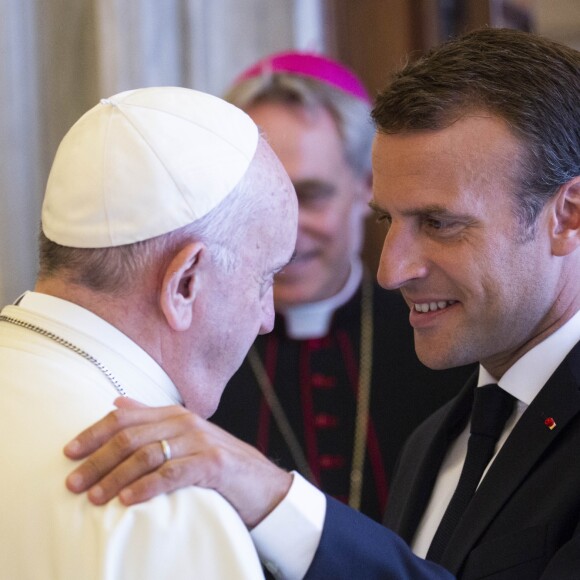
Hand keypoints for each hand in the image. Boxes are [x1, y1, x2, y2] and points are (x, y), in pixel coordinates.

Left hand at [64, 397, 291, 527]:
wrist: (260, 483)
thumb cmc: (216, 463)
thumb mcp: (184, 437)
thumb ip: (151, 418)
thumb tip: (117, 401)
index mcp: (174, 414)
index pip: (125, 417)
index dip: (94, 433)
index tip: (69, 452)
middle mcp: (184, 422)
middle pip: (130, 437)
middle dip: (97, 460)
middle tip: (73, 483)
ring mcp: (200, 441)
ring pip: (147, 455)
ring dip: (115, 477)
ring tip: (94, 497)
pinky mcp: (212, 463)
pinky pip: (172, 473)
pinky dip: (147, 487)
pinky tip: (128, 500)